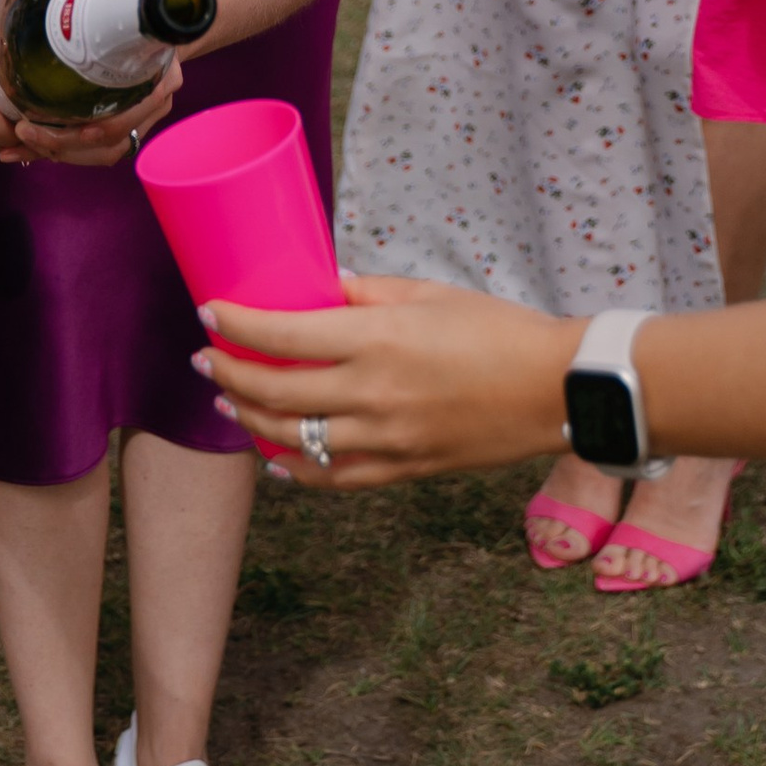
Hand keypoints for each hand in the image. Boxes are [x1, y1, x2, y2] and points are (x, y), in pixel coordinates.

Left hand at [0, 0, 180, 168]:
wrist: (137, 9)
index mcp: (160, 67)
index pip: (132, 110)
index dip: (91, 125)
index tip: (41, 118)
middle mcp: (157, 98)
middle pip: (113, 139)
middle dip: (64, 143)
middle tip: (21, 131)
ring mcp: (141, 115)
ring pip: (103, 152)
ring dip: (60, 153)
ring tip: (17, 143)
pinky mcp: (121, 125)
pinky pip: (94, 153)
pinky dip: (59, 153)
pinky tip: (21, 151)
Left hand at [190, 275, 577, 487]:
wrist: (557, 389)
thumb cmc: (499, 329)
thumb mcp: (429, 294)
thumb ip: (368, 293)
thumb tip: (322, 286)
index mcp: (377, 339)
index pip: (282, 334)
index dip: (236, 324)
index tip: (209, 314)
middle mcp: (373, 393)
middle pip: (274, 393)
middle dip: (229, 376)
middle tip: (207, 361)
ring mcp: (388, 438)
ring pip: (294, 442)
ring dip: (251, 425)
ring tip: (230, 407)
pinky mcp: (406, 469)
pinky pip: (337, 478)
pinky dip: (299, 474)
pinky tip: (277, 464)